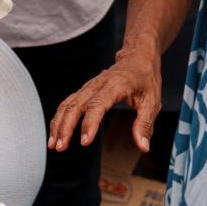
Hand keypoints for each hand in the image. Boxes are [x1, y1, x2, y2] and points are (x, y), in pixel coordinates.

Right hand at [47, 47, 161, 153]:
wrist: (137, 58)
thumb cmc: (145, 80)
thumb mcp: (152, 102)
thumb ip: (145, 125)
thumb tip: (143, 147)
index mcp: (116, 85)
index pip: (98, 104)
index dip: (90, 123)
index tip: (85, 141)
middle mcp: (97, 84)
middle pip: (76, 105)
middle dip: (65, 127)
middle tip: (61, 147)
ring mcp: (88, 86)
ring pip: (67, 104)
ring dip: (58, 124)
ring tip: (54, 144)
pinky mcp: (84, 90)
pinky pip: (67, 103)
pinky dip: (59, 118)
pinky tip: (56, 133)